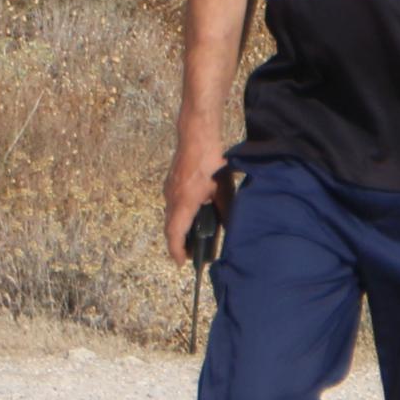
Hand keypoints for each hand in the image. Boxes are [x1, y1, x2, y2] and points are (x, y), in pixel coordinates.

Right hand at [162, 144, 225, 266]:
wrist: (197, 136)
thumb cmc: (212, 162)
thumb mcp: (223, 190)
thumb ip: (226, 211)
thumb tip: (231, 228)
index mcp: (184, 203)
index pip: (174, 233)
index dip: (177, 250)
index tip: (182, 262)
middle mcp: (172, 198)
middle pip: (170, 227)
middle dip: (178, 243)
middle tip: (191, 254)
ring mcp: (169, 189)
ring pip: (171, 216)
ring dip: (179, 229)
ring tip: (193, 237)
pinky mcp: (171, 182)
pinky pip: (172, 205)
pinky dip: (179, 216)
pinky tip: (193, 215)